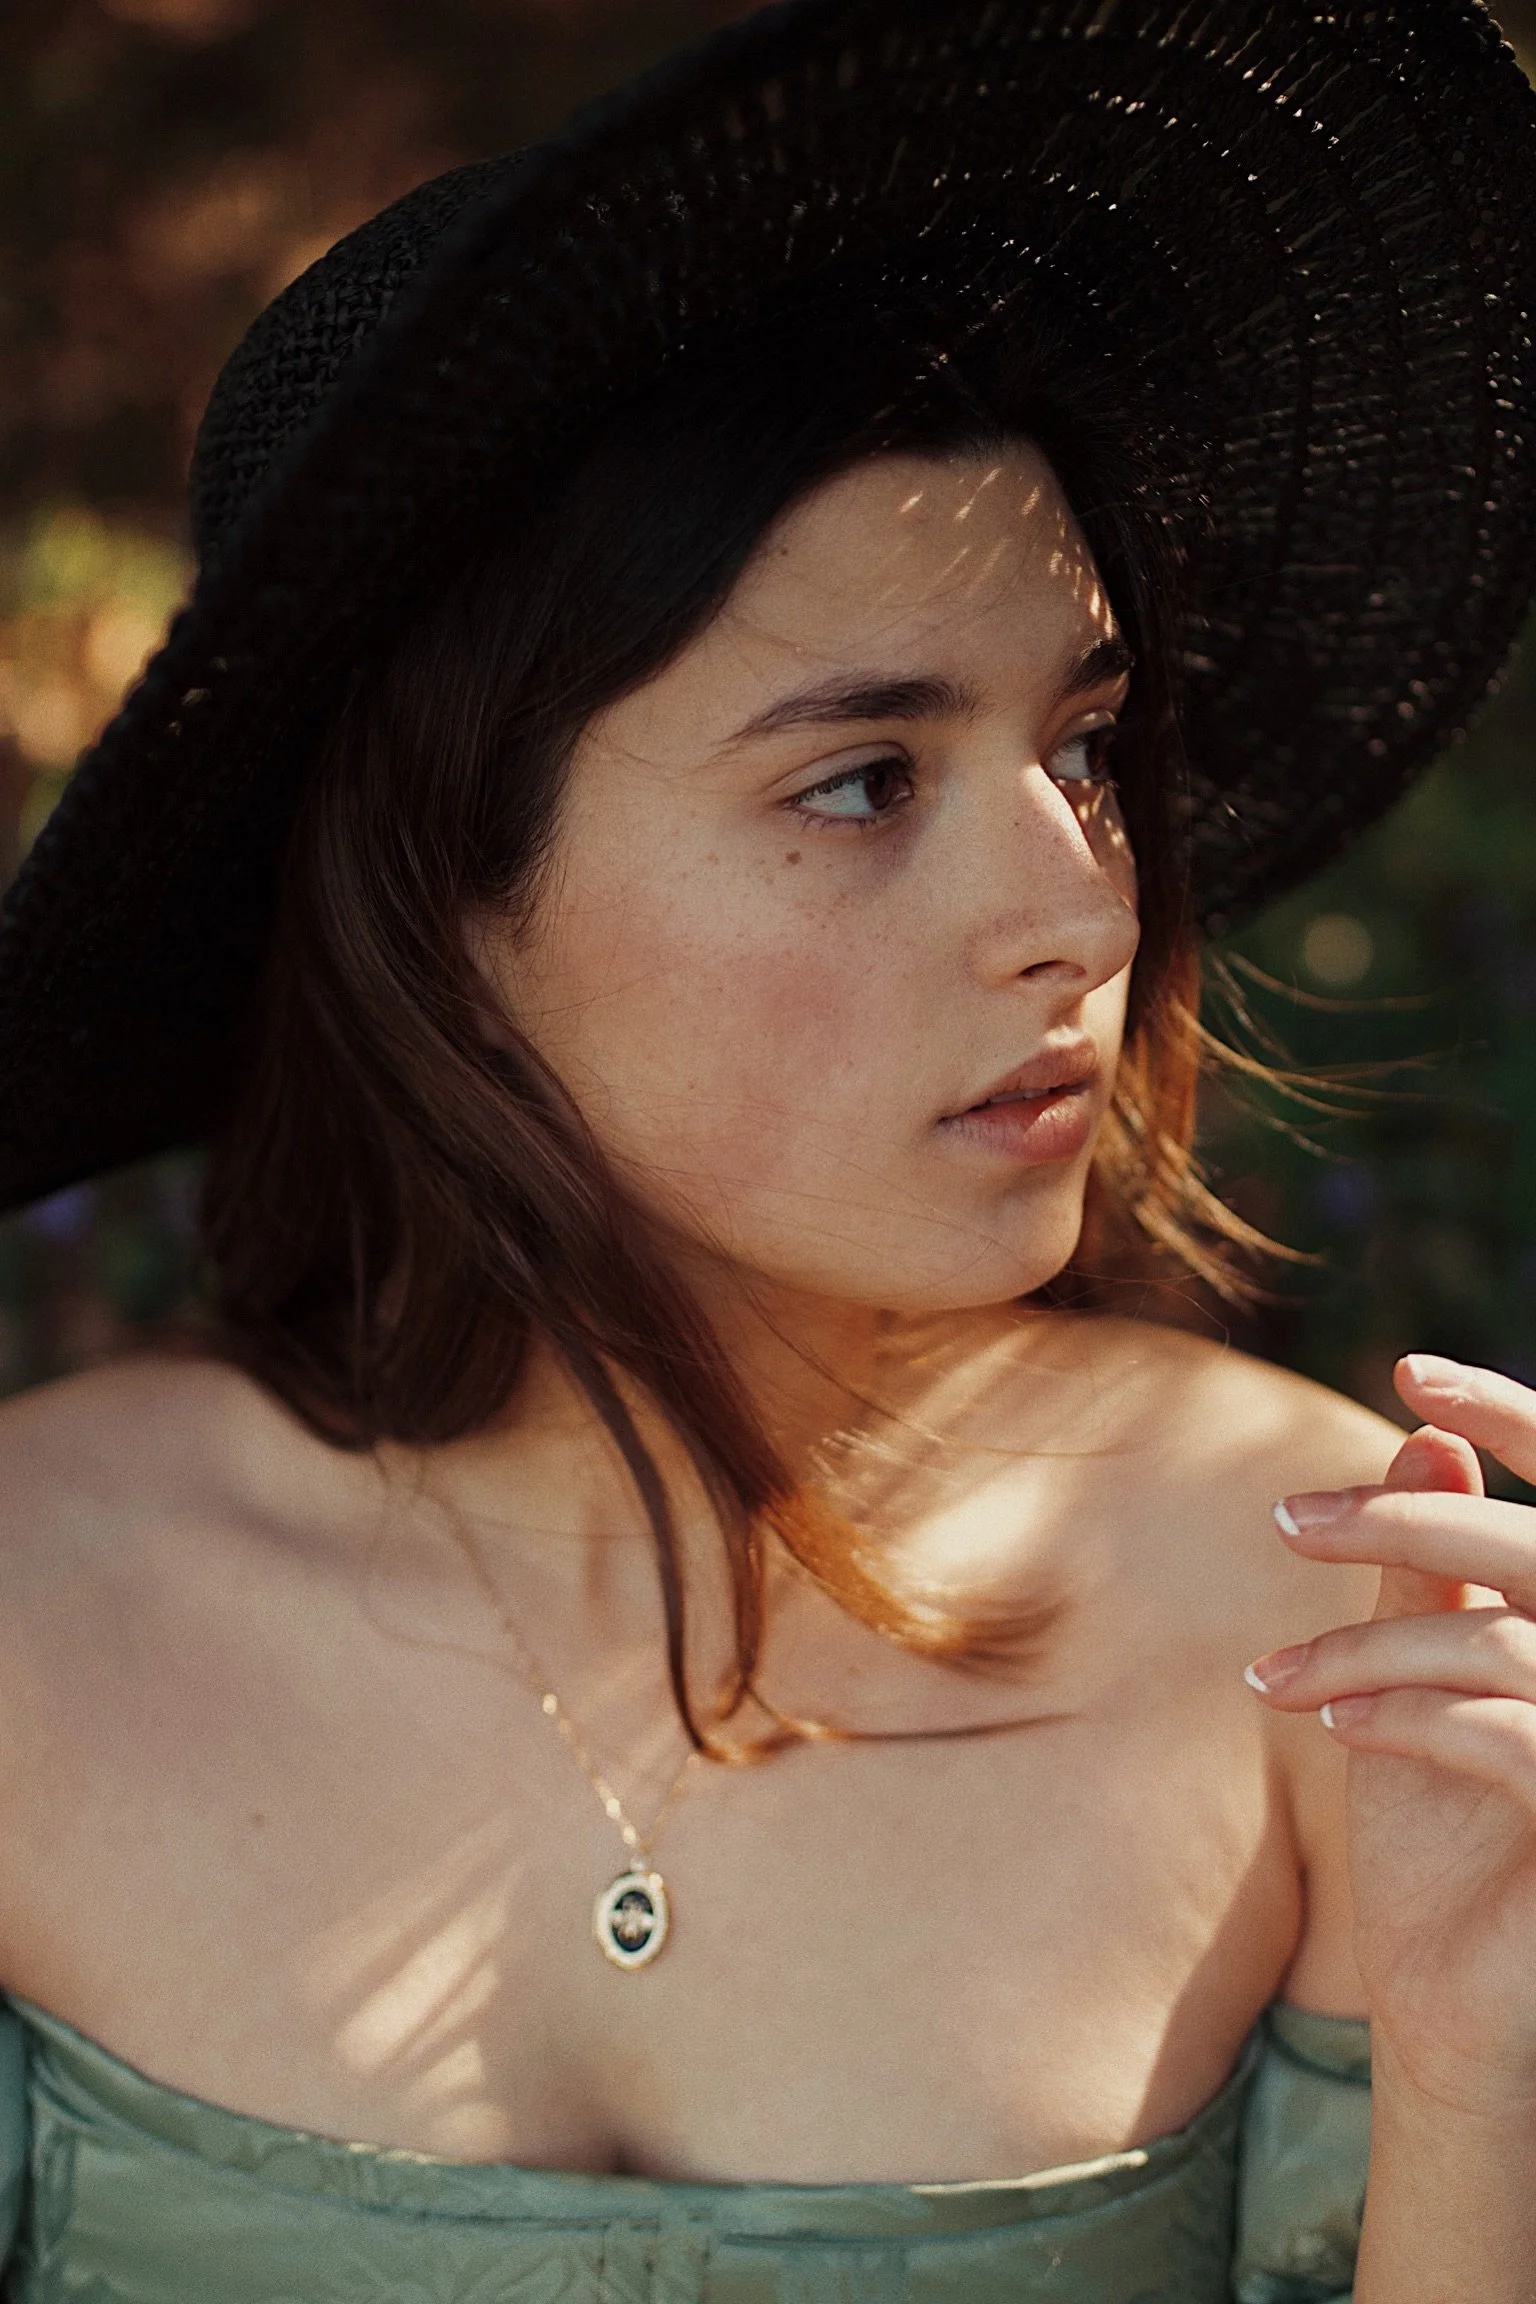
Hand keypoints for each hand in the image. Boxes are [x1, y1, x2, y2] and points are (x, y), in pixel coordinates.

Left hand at [1246, 1354, 1535, 2113]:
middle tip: (1284, 1522)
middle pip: (1529, 1554)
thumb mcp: (1430, 1689)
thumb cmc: (1451, 1843)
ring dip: (1367, 1648)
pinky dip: (1408, 1717)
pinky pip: (1506, 1739)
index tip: (1412, 1372)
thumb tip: (1425, 1441)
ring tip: (1275, 1677)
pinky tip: (1335, 1724)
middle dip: (1399, 1525)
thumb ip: (1437, 1575)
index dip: (1511, 1414)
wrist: (1465, 2016)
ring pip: (1498, 1647)